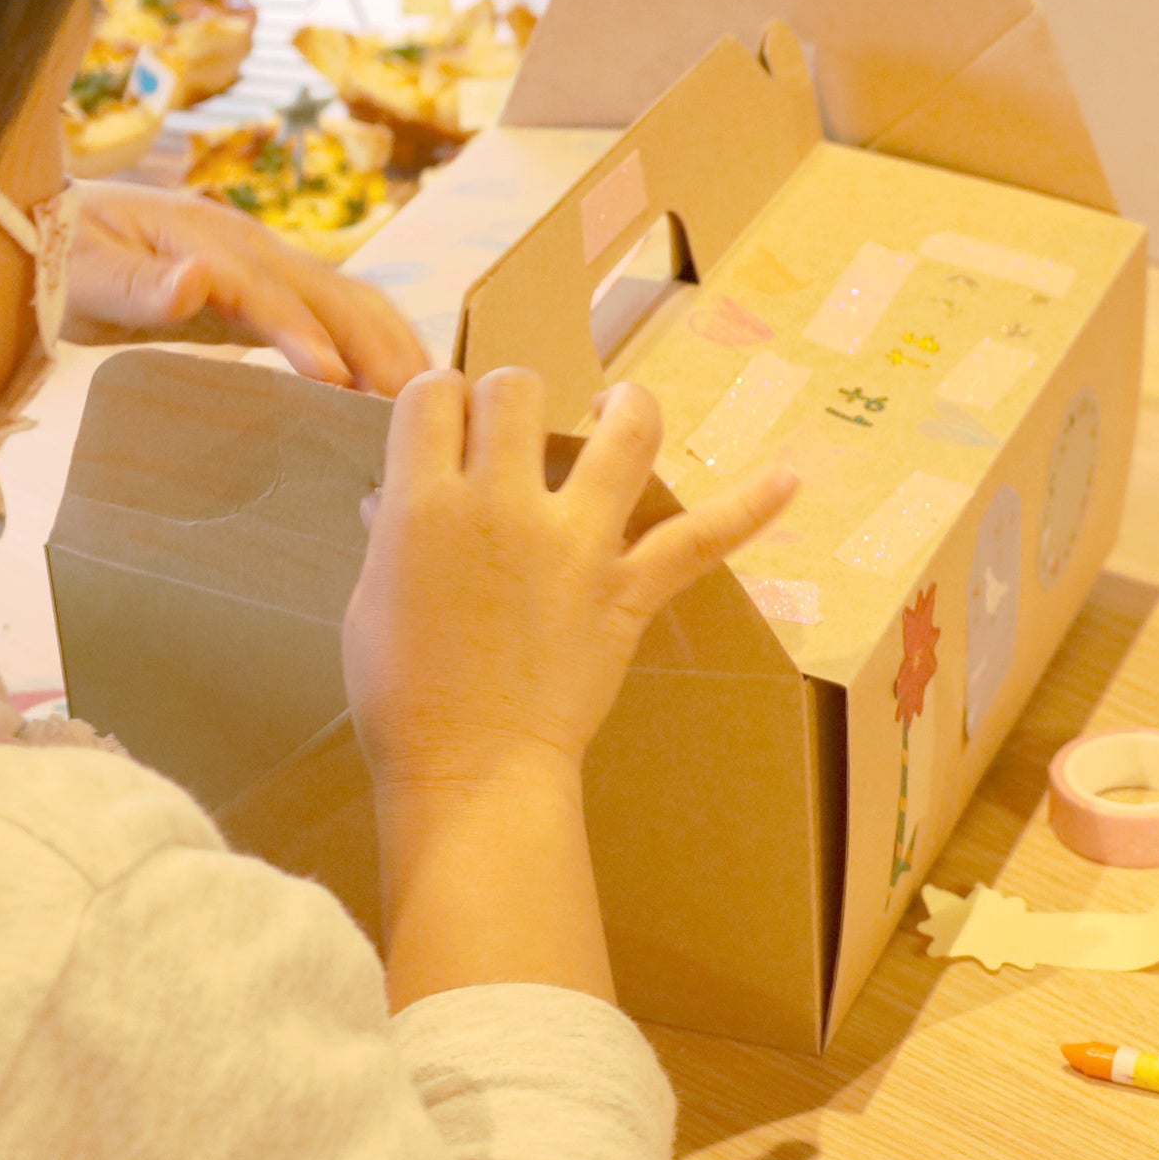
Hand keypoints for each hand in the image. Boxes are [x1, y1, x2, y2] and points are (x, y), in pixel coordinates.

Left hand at [68, 181, 427, 395]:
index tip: (336, 379)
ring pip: (349, 300)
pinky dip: (373, 344)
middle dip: (379, 344)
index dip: (305, 334)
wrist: (55, 231)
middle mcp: (252, 246)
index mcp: (211, 241)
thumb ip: (139, 284)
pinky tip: (395, 382)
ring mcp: (267, 264)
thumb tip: (196, 282)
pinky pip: (334, 314)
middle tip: (416, 403)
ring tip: (429, 397)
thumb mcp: (85, 272)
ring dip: (391, 343)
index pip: (269, 292)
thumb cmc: (65, 255)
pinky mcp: (267, 290)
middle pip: (334, 293)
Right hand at [343, 369, 793, 789]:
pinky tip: (788, 478)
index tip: (443, 425)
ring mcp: (575, 543)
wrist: (470, 769)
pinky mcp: (627, 589)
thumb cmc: (403, 696)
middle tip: (508, 434)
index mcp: (424, 504)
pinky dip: (749, 507)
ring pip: (619, 432)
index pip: (432, 394)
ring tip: (614, 410)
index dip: (438, 400)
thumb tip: (394, 496)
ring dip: (623, 408)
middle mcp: (503, 504)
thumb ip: (392, 535)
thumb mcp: (370, 602)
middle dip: (508, 400)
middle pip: (515, 390)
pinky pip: (699, 539)